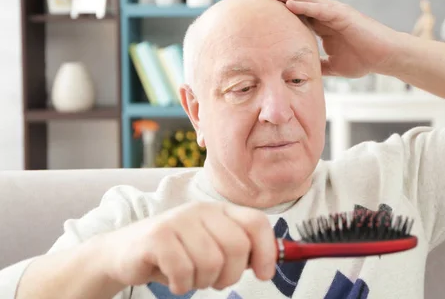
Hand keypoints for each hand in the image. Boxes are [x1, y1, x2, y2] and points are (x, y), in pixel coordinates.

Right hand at [98, 201, 275, 294]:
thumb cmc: (175, 254)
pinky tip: (172, 279)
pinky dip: (181, 285)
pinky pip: (184, 271)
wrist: (122, 253)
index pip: (256, 222)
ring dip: (202, 281)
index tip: (265, 274)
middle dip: (231, 275)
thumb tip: (272, 263)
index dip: (267, 250)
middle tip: (215, 280)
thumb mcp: (210, 247)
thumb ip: (239, 250)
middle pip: (237, 246)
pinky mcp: (157, 236)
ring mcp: (178, 221)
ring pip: (211, 262)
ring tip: (189, 277)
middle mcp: (201, 210)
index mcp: (220, 211)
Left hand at [254, 0, 401, 77]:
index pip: (295, 12)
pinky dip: (305, 5)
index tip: (258, 5)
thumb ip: (318, 64)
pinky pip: (321, 9)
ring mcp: (334, 12)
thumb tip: (302, 74)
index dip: (277, 7)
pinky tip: (289, 3)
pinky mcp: (344, 15)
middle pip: (296, 0)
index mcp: (322, 24)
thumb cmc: (364, 59)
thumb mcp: (334, 65)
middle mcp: (326, 13)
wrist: (386, 58)